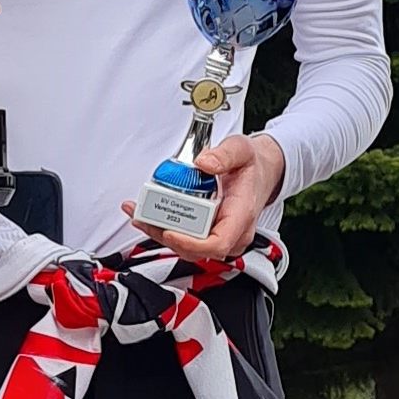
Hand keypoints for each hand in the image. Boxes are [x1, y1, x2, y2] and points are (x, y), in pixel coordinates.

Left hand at [127, 134, 286, 260]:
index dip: (190, 243)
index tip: (169, 232)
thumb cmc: (252, 167)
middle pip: (194, 248)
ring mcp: (219, 235)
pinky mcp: (207, 233)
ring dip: (158, 232)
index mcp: (241, 216)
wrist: (261, 172)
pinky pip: (184, 237)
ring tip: (137, 212)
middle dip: (164, 235)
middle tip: (142, 215)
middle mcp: (231, 232)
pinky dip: (162, 228)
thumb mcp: (242, 150)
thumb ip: (224, 155)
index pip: (217, 244)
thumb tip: (203, 163)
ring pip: (185, 246)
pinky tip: (145, 213)